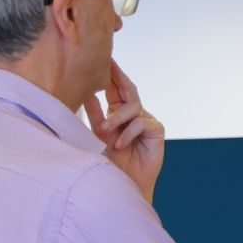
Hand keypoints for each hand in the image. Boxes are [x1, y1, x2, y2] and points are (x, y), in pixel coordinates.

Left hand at [83, 61, 164, 201]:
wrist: (125, 183)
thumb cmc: (110, 162)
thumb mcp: (98, 134)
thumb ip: (95, 113)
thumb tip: (86, 92)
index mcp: (119, 113)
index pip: (115, 89)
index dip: (110, 75)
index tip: (100, 58)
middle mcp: (134, 114)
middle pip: (128, 90)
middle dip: (118, 77)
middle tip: (108, 63)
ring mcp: (146, 121)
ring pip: (132, 107)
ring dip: (116, 119)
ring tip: (104, 132)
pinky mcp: (156, 131)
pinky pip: (141, 123)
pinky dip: (128, 133)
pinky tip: (119, 145)